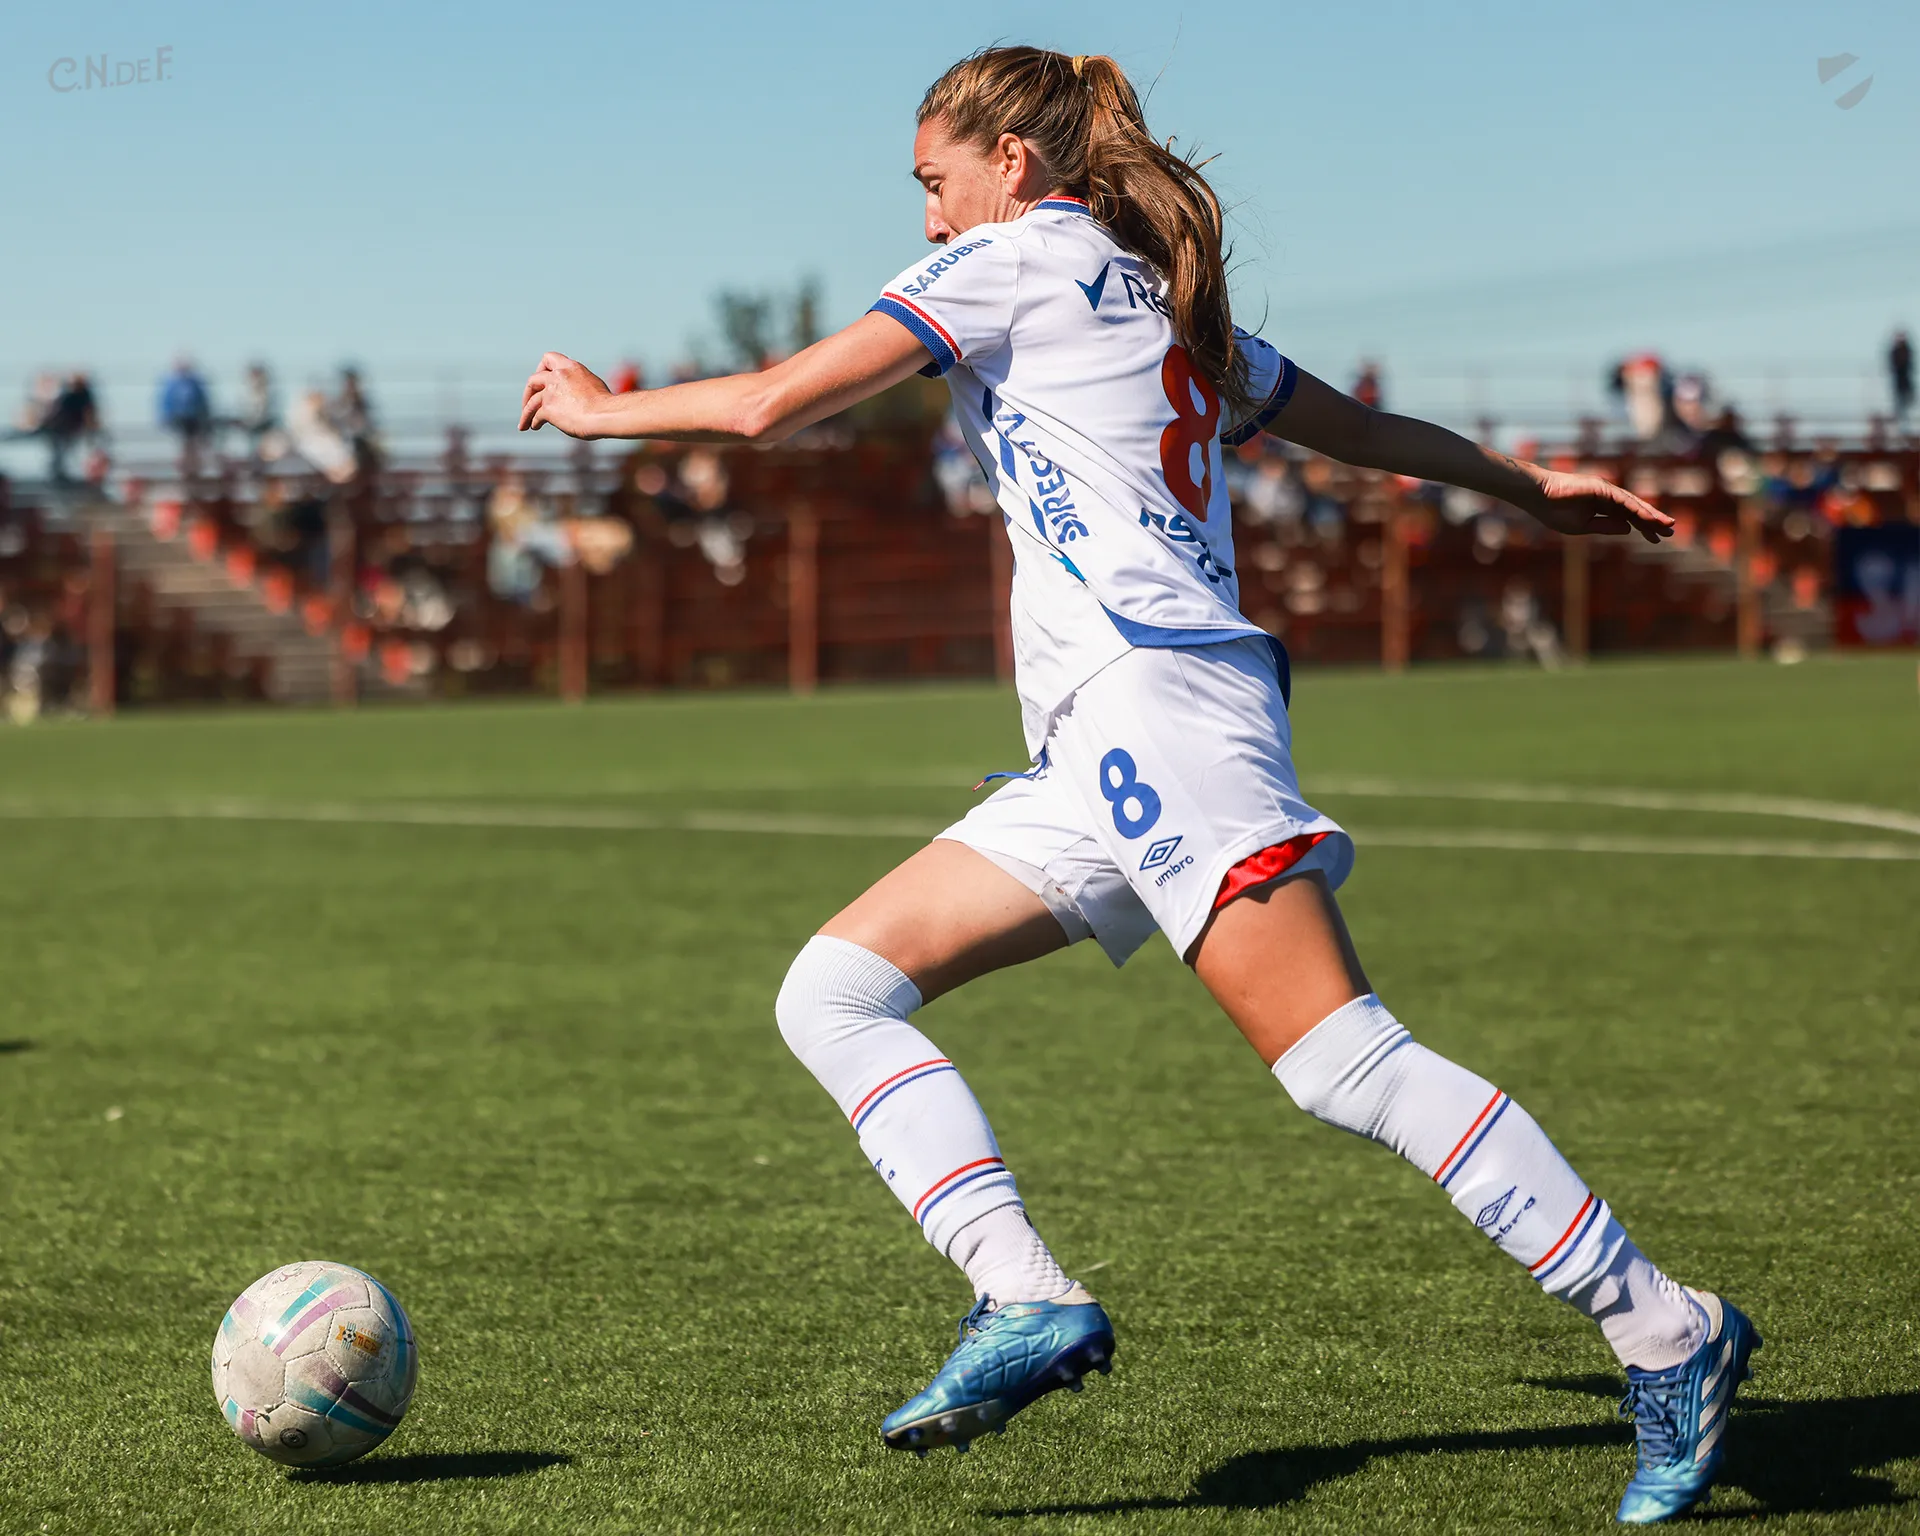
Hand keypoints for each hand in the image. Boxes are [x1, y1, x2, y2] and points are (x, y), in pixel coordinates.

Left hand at [518, 353, 612, 436]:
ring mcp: (551, 392)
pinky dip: (533, 422)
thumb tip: (574, 397)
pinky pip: (535, 415)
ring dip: (526, 412)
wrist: (606, 414)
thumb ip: (578, 385)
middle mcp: (558, 376)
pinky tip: (535, 426)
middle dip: (528, 392)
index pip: (549, 358)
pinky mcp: (548, 408)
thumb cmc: (606, 405)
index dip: (542, 369)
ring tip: (524, 423)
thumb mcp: (593, 385)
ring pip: (530, 402)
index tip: (543, 380)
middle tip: (528, 402)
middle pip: (533, 380)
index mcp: (571, 367)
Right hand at [1525, 469, 1673, 543]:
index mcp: (1602, 508)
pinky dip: (1637, 509)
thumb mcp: (1583, 526)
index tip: (1657, 539)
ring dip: (1651, 514)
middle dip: (1653, 521)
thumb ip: (1606, 526)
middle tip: (1670, 531)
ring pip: (1634, 505)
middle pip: (1636, 511)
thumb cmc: (1554, 511)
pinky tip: (1649, 518)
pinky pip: (1623, 500)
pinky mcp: (1602, 487)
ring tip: (1667, 525)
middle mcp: (1608, 497)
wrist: (1538, 496)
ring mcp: (1606, 491)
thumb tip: (1628, 529)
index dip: (1643, 528)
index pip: (1628, 518)